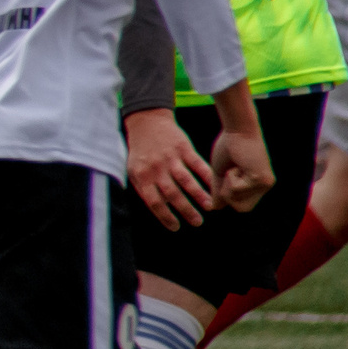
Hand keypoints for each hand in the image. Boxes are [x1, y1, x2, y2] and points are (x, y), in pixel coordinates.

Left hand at [126, 107, 215, 231]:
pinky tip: (214, 186)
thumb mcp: (133, 169)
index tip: (175, 227)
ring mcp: (170, 158)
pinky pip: (197, 164)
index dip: (165, 217)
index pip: (154, 202)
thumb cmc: (140, 150)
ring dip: (199, 195)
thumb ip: (143, 188)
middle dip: (186, 210)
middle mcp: (156, 168)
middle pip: (173, 194)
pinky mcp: (183, 148)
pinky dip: (206, 176)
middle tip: (197, 222)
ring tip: (209, 207)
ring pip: (187, 180)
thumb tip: (156, 210)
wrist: (147, 121)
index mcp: (142, 176)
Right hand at [209, 125, 275, 213]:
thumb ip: (219, 191)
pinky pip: (238, 191)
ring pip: (239, 202)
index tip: (229, 174)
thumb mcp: (220, 173)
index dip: (228, 196)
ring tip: (235, 167)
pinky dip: (231, 178)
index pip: (241, 206)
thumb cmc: (229, 145)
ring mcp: (265, 184)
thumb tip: (214, 208)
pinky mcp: (262, 179)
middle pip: (242, 209)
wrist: (238, 128)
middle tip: (231, 173)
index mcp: (257, 184)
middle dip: (229, 194)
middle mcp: (265, 186)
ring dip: (229, 184)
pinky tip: (238, 164)